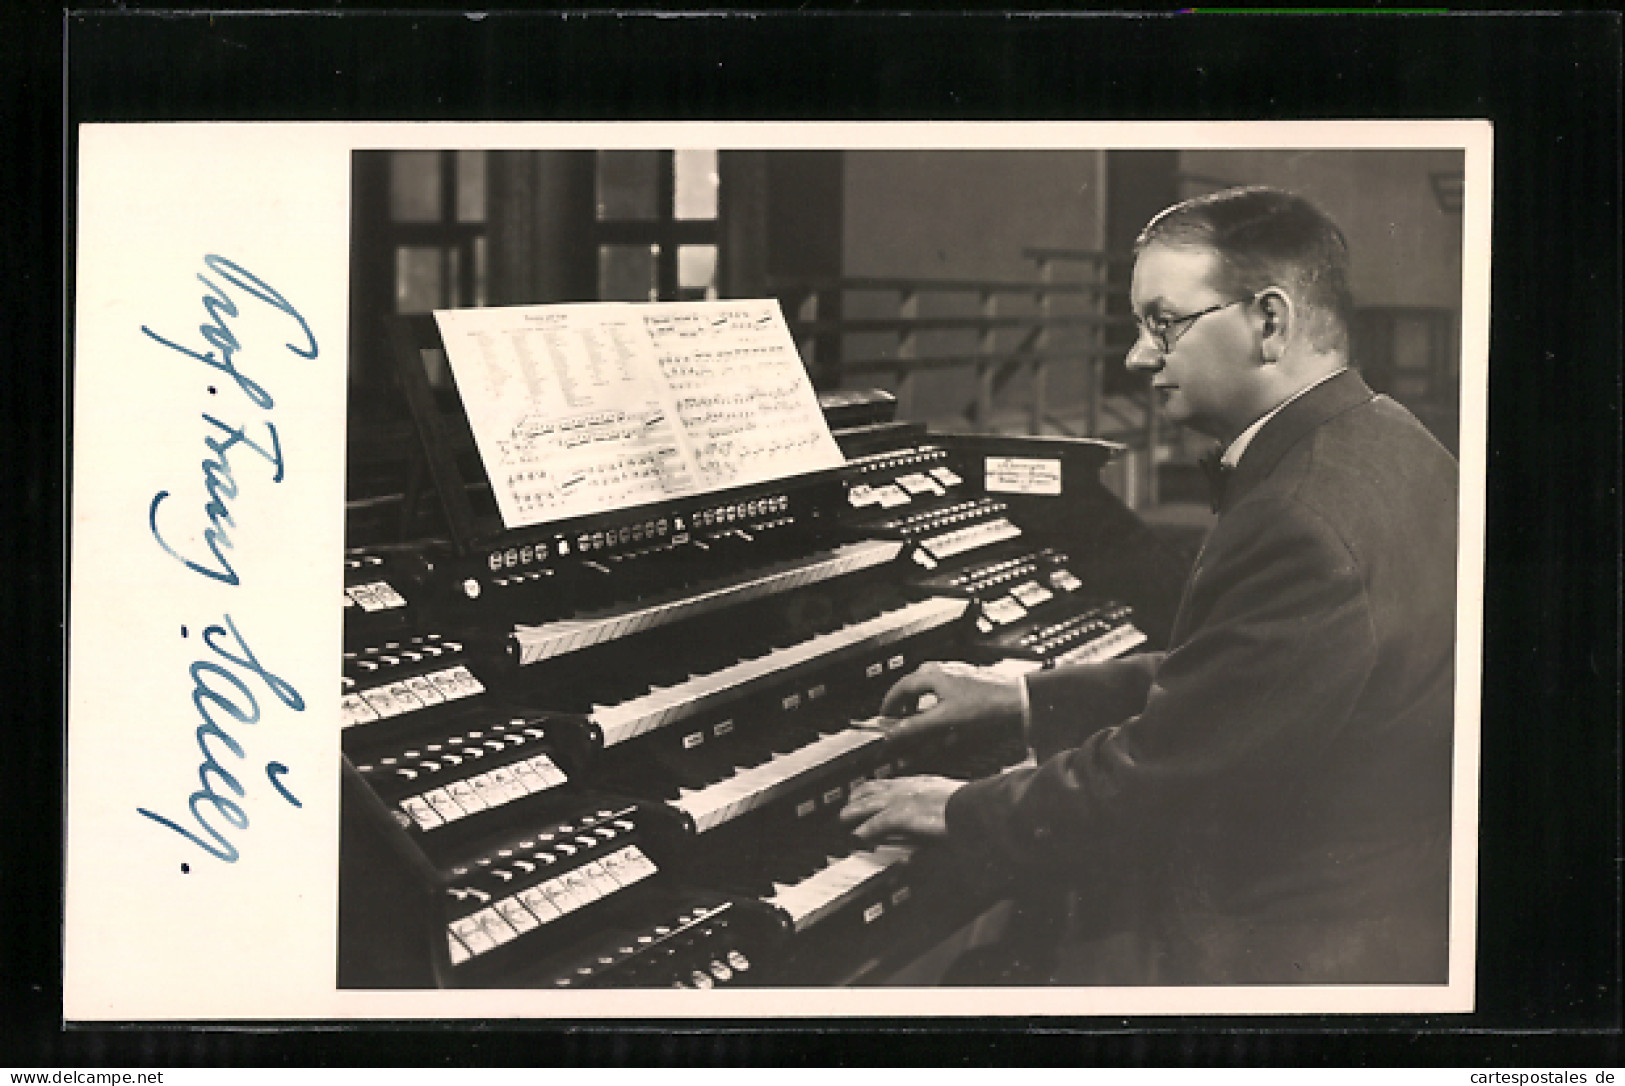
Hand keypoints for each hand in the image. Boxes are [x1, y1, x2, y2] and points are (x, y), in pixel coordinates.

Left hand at [839, 775, 963, 840]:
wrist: (977, 808)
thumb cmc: (971, 807)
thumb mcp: (950, 801)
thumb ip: (936, 805)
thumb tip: (929, 819)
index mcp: (922, 783)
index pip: (891, 782)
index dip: (874, 788)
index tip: (864, 793)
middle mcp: (910, 787)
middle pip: (874, 788)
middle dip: (858, 797)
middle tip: (847, 807)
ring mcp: (905, 799)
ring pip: (869, 802)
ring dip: (854, 812)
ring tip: (843, 820)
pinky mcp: (904, 814)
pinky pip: (877, 822)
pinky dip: (866, 830)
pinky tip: (858, 836)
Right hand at [863, 660, 1024, 741]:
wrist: (1016, 702)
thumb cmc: (985, 705)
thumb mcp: (944, 719)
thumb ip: (916, 726)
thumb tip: (894, 732)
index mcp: (932, 676)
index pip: (900, 687)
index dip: (889, 704)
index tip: (883, 717)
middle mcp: (941, 672)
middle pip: (912, 686)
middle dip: (902, 704)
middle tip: (897, 720)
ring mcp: (953, 677)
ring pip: (925, 688)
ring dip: (917, 704)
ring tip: (916, 718)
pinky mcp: (964, 684)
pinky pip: (938, 692)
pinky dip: (931, 704)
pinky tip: (939, 716)